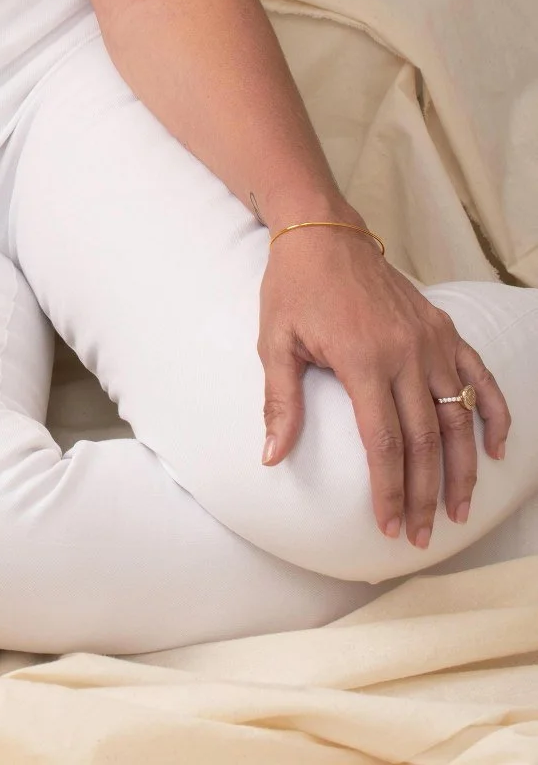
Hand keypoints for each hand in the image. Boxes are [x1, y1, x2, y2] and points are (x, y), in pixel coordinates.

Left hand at [258, 223, 510, 547]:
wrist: (323, 233)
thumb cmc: (294, 288)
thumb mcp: (275, 342)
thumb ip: (280, 403)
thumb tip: (271, 458)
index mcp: (363, 359)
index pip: (385, 442)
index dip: (389, 489)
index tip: (389, 525)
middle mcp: (405, 352)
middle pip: (425, 440)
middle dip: (425, 494)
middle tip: (422, 535)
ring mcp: (429, 340)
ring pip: (457, 418)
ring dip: (462, 468)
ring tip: (457, 510)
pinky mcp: (443, 328)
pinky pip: (478, 377)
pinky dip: (494, 414)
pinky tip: (497, 450)